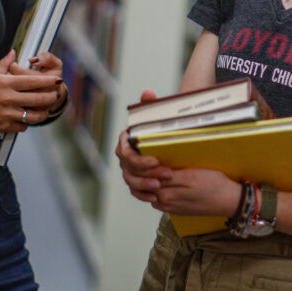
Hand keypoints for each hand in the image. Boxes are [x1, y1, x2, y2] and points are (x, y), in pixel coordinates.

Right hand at [0, 50, 60, 132]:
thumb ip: (5, 64)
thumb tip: (13, 52)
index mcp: (5, 83)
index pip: (34, 81)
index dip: (49, 81)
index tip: (58, 80)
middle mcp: (7, 98)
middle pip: (39, 99)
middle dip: (51, 97)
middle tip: (54, 95)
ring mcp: (6, 113)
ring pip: (34, 115)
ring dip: (43, 113)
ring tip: (44, 110)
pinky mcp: (4, 126)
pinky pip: (23, 126)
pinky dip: (27, 122)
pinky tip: (26, 118)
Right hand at [117, 89, 173, 203]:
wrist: (167, 140)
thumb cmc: (160, 126)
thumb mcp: (156, 114)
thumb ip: (150, 105)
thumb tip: (148, 94)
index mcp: (125, 141)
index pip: (125, 152)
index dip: (138, 159)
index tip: (155, 160)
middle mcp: (124, 157)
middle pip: (130, 168)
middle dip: (147, 173)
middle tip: (166, 173)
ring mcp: (128, 170)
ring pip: (131, 181)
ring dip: (145, 185)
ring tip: (160, 186)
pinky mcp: (135, 181)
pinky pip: (135, 191)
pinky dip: (143, 195)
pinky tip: (155, 197)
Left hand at [151, 168, 240, 216]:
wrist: (228, 201)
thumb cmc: (215, 186)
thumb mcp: (193, 175)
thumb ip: (171, 174)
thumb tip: (154, 171)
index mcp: (171, 192)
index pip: (149, 178)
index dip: (146, 167)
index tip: (147, 158)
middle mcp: (168, 202)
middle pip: (148, 187)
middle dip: (145, 175)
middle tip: (147, 163)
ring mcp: (171, 207)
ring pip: (152, 195)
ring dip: (149, 185)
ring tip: (154, 173)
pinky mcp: (176, 211)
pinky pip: (159, 202)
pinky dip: (155, 194)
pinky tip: (162, 185)